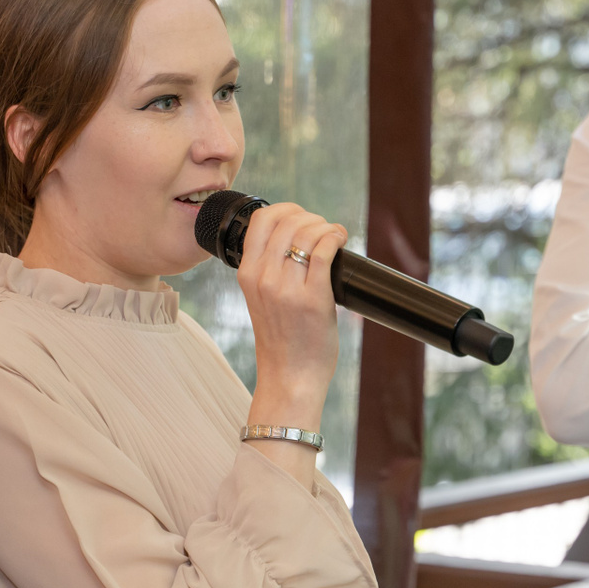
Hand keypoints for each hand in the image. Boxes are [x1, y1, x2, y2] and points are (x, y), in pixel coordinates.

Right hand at [237, 203, 347, 480]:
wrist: (289, 378)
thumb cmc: (281, 341)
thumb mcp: (260, 299)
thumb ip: (268, 271)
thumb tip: (294, 240)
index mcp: (247, 274)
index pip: (260, 219)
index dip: (285, 209)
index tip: (301, 217)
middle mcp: (263, 277)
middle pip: (286, 220)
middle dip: (310, 217)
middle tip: (322, 229)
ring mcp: (287, 288)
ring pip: (306, 232)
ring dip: (325, 226)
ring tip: (334, 236)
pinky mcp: (313, 298)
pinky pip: (324, 251)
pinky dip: (336, 237)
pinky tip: (341, 240)